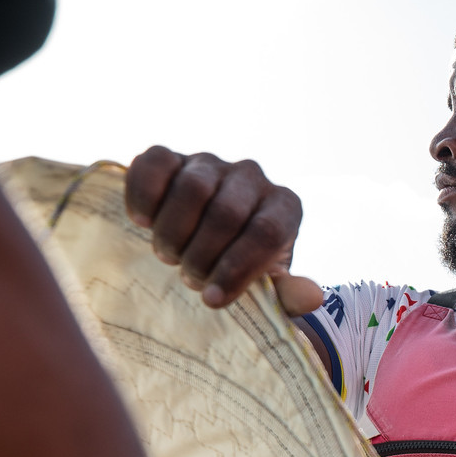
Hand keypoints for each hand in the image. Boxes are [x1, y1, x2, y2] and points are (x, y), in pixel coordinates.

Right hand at [124, 146, 322, 314]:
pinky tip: (142, 221)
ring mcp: (211, 163)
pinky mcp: (173, 157)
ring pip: (192, 187)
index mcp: (285, 207)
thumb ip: (288, 295)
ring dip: (174, 231)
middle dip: (202, 255)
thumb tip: (312, 297)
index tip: (214, 299)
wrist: (209, 246)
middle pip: (227, 211)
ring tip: (170, 255)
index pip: (266, 232)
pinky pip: (155, 162)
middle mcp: (252, 177)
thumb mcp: (268, 288)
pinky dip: (144, 194)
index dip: (237, 268)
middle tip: (191, 277)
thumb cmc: (242, 269)